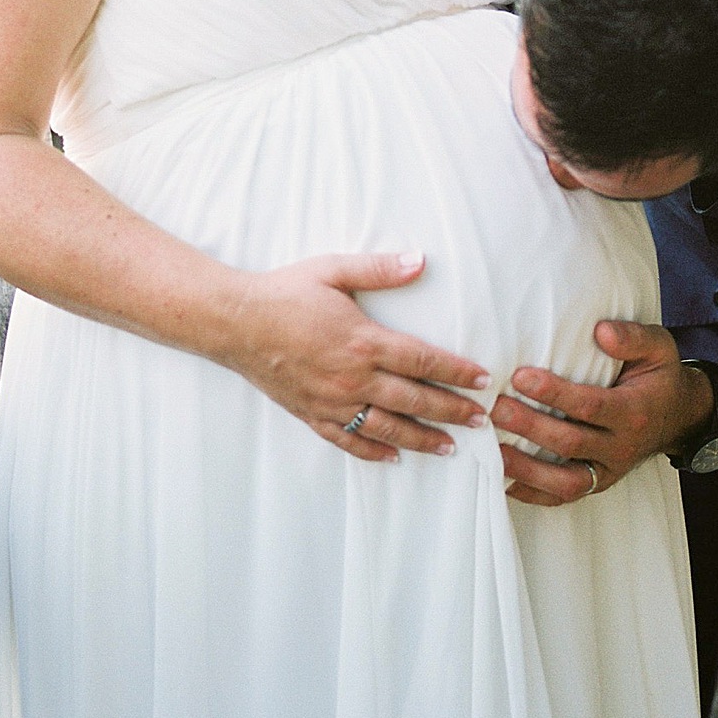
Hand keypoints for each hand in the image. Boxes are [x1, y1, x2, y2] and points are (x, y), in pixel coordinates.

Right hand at [225, 252, 490, 462]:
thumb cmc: (285, 292)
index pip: (423, 360)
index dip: (456, 371)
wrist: (235, 322)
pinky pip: (348, 440)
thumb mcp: (333, 270)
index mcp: (363, 341)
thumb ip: (380, 269)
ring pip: (387, 428)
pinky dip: (374, 451)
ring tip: (451, 447)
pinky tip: (394, 456)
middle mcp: (352, 377)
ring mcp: (332, 401)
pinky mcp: (312, 414)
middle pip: (414, 400)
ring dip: (422, 438)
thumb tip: (421, 260)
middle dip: (452, 410)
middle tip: (482, 420)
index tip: (482, 380)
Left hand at [493, 320, 711, 505]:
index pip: (590, 406)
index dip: (555, 393)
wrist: (679, 417)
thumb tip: (601, 331)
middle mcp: (621, 447)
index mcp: (633, 412)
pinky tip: (503, 478)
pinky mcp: (597, 483)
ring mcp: (608, 471)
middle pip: (570, 444)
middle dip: (529, 427)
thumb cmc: (659, 376)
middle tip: (495, 408)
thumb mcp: (658, 347)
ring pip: (565, 481)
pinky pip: (563, 497)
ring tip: (491, 447)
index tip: (520, 376)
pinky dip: (532, 493)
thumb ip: (632, 337)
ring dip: (525, 468)